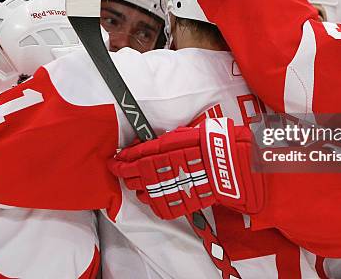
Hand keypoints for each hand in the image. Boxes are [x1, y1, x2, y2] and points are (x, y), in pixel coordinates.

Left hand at [109, 118, 263, 219]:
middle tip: (126, 170)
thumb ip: (158, 144)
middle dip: (127, 174)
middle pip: (131, 178)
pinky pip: (157, 205)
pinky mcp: (175, 205)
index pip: (128, 162)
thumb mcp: (179, 135)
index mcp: (155, 156)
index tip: (114, 162)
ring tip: (143, 181)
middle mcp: (156, 175)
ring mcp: (165, 192)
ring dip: (139, 186)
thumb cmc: (206, 145)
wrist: (227, 165)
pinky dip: (154, 199)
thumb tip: (143, 146)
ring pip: (141, 193)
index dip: (118, 163)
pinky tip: (158, 193)